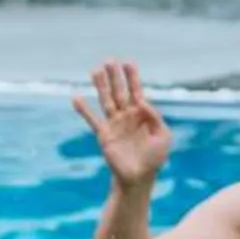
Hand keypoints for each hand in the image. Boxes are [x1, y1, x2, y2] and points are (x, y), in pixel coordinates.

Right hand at [72, 60, 172, 187]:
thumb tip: (142, 101)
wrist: (139, 178)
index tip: (128, 63)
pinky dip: (84, 109)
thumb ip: (155, 117)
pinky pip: (92, 119)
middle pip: (119, 91)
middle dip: (115, 76)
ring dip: (100, 86)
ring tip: (95, 70)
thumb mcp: (163, 136)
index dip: (132, 77)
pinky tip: (76, 98)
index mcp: (142, 114)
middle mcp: (126, 116)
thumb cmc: (154, 159)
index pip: (136, 90)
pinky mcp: (104, 135)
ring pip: (106, 100)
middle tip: (109, 60)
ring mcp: (114, 124)